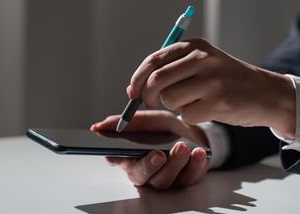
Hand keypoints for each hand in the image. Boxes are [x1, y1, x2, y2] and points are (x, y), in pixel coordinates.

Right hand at [91, 110, 209, 189]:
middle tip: (158, 155)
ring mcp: (166, 178)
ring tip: (182, 147)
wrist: (194, 133)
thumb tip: (99, 125)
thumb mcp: (149, 120)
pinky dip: (196, 164)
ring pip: (165, 180)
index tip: (115, 151)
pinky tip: (199, 152)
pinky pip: (190, 177)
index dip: (115, 158)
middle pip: (141, 176)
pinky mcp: (186, 180)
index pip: (116, 160)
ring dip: (174, 164)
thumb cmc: (166, 129)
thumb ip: (128, 122)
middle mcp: (145, 171)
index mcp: (130, 156)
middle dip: (149, 166)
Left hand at [127, 38, 295, 138]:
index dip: (138, 78)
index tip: (133, 92)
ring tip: (191, 103)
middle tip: (152, 103)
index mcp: (194, 46)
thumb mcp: (203, 62)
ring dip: (174, 107)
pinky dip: (191, 118)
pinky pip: (187, 115)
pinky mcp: (218, 101)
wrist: (266, 93)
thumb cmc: (227, 81)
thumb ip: (173, 68)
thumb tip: (136, 86)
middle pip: (156, 80)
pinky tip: (207, 110)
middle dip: (147, 96)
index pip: (153, 60)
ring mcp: (211, 80)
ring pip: (169, 99)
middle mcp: (202, 59)